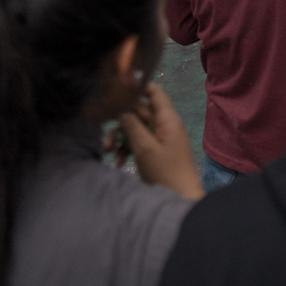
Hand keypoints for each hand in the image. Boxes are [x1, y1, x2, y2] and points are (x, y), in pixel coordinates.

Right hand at [118, 82, 202, 199]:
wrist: (179, 197)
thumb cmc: (164, 171)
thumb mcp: (145, 148)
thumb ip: (133, 127)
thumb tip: (122, 111)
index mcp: (167, 118)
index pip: (154, 92)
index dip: (137, 88)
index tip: (117, 91)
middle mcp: (164, 124)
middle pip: (139, 112)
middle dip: (121, 122)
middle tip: (106, 139)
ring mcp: (160, 138)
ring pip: (136, 129)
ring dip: (121, 138)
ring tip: (109, 152)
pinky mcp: (155, 151)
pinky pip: (138, 142)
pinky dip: (127, 150)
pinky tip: (119, 162)